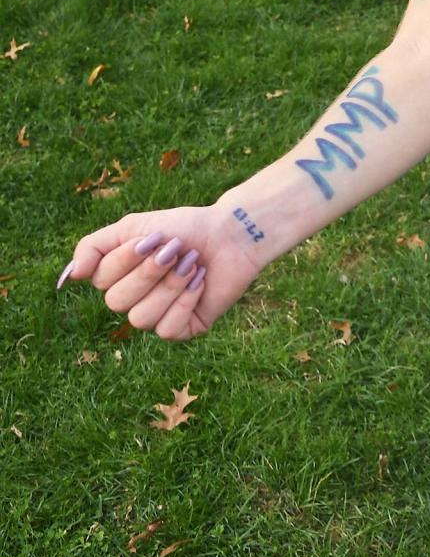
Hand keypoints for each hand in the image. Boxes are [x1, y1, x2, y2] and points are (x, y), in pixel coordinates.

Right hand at [58, 205, 263, 341]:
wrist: (230, 235)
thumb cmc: (184, 228)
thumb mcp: (135, 227)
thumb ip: (95, 246)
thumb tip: (72, 276)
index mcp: (118, 276)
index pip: (100, 280)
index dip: (127, 258)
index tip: (157, 236)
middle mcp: (133, 300)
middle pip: (117, 302)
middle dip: (150, 271)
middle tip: (176, 249)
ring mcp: (157, 317)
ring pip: (140, 319)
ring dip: (170, 285)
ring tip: (192, 263)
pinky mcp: (182, 330)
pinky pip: (167, 329)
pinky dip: (186, 300)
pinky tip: (200, 282)